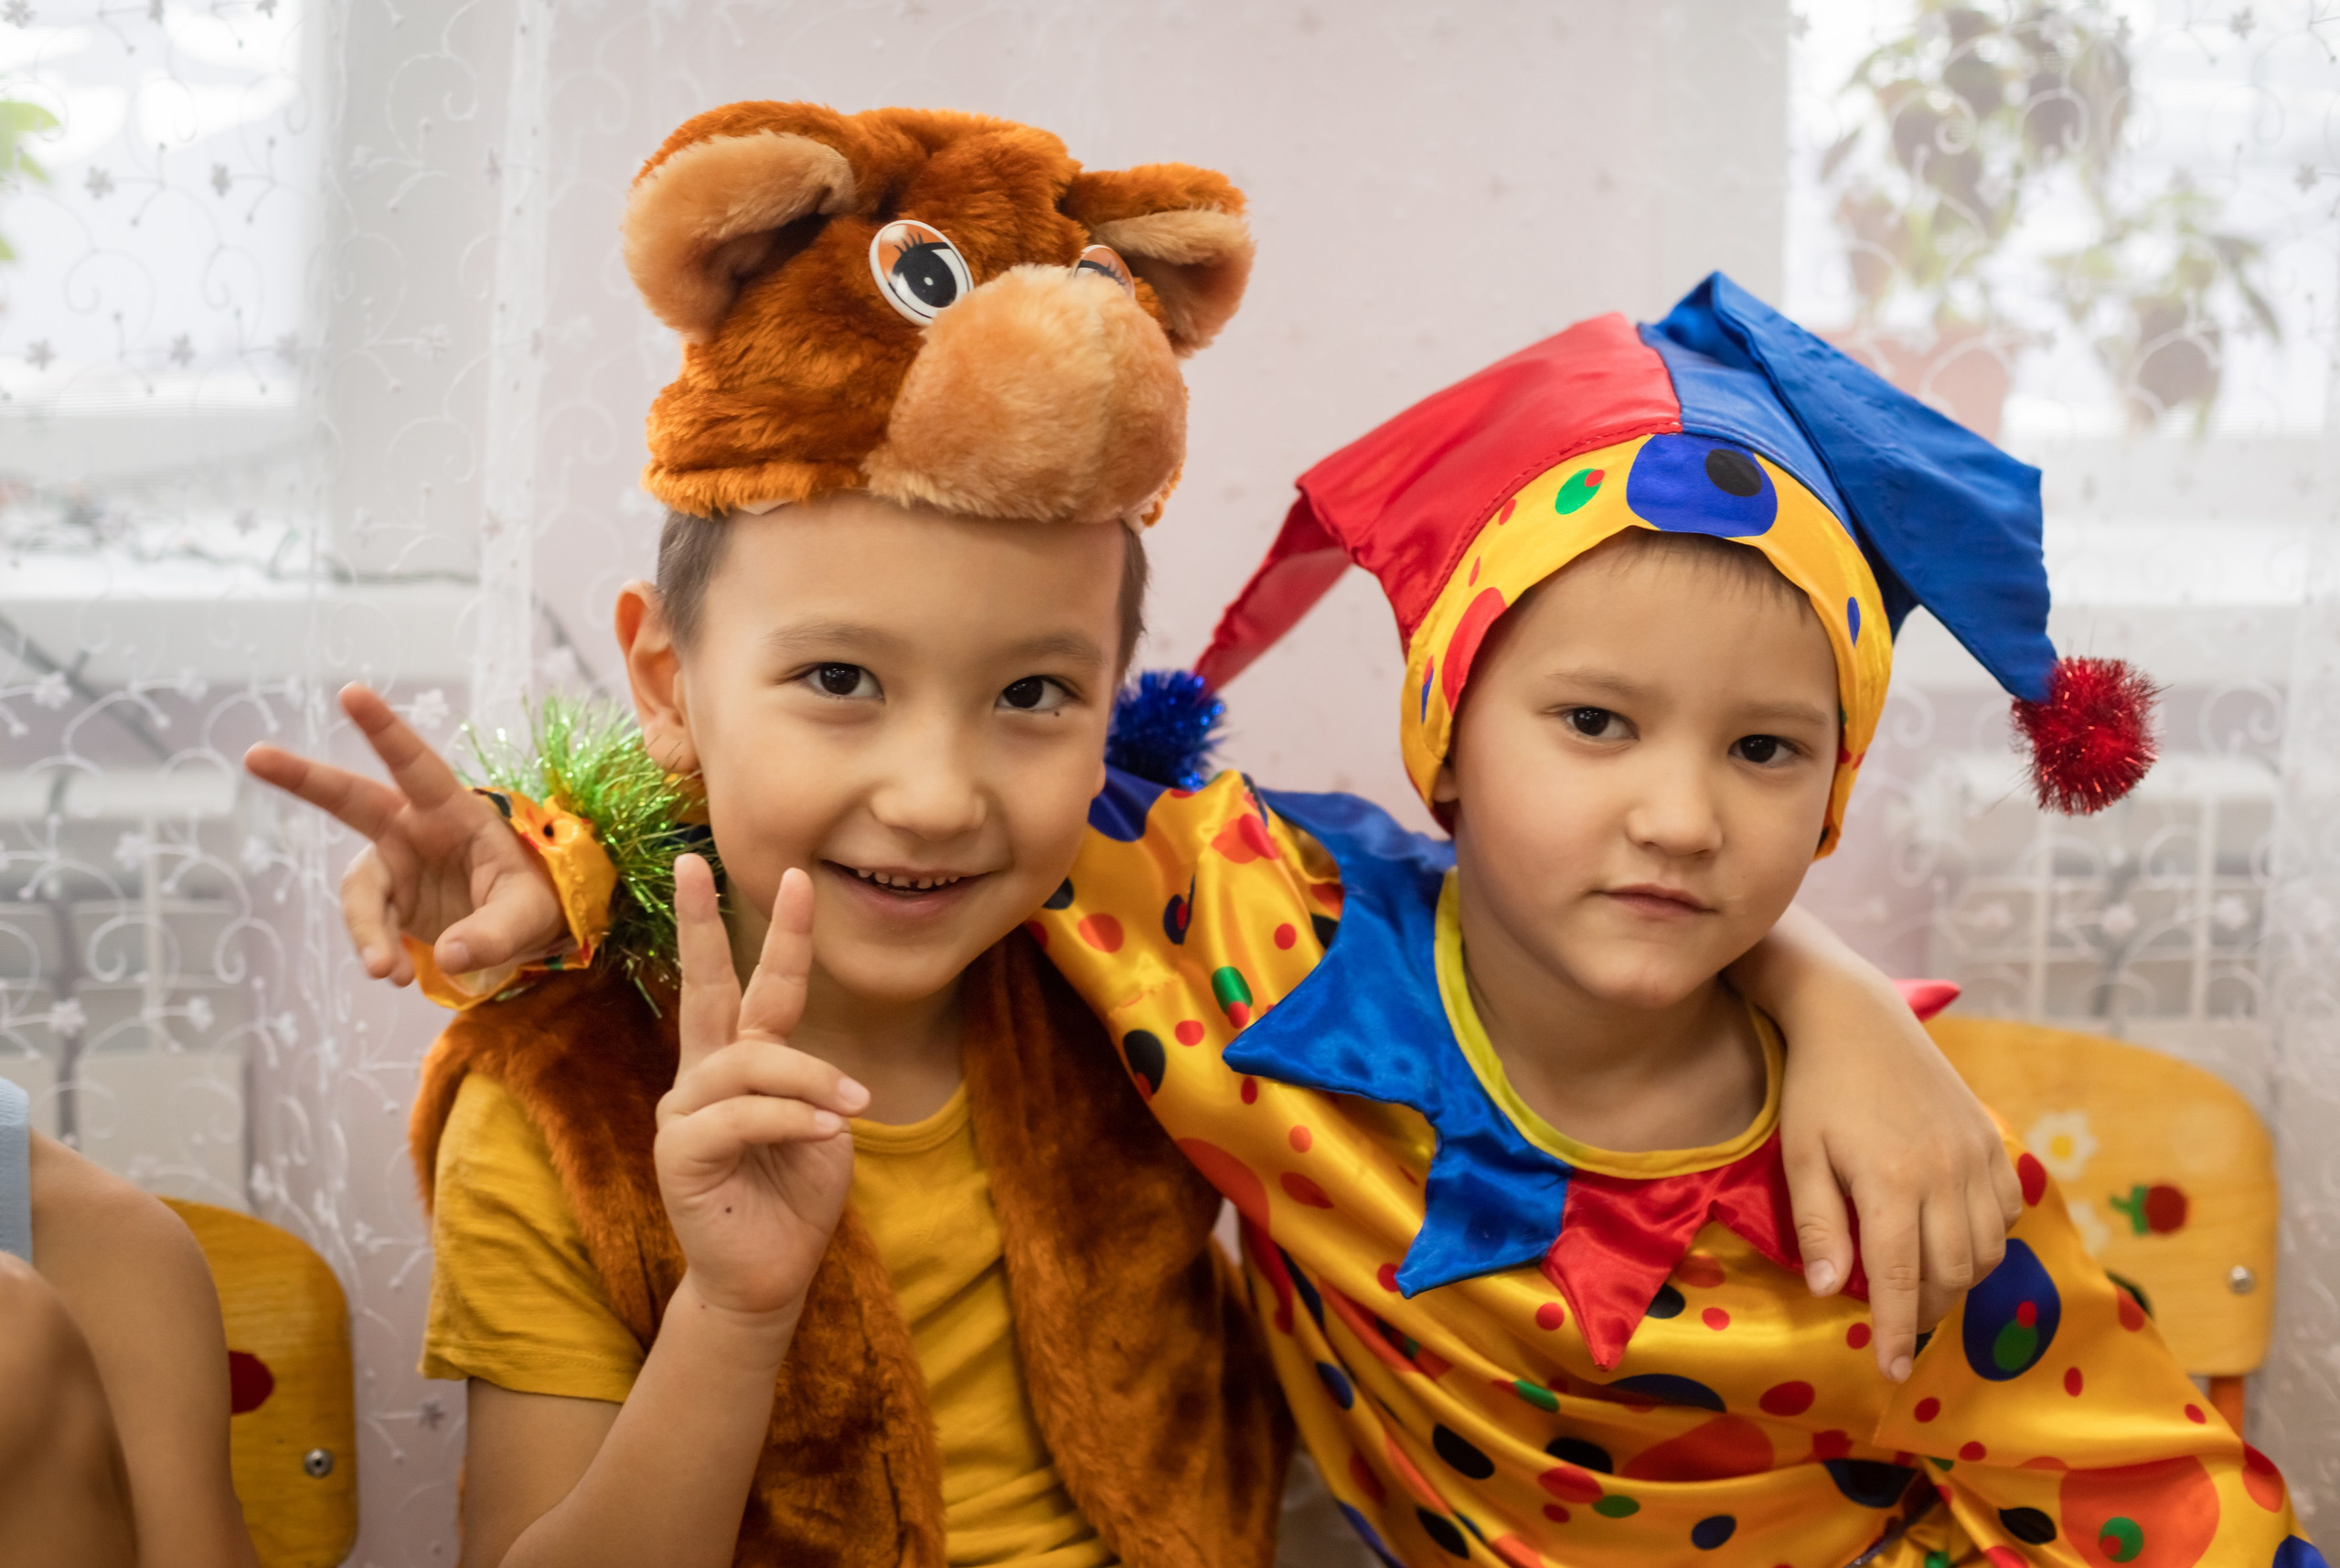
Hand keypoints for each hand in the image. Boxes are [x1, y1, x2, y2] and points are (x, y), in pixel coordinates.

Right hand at [242, 684, 568, 984]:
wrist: (527, 931)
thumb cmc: (535, 901)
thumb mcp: (531, 915)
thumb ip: (495, 934)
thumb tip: (449, 956)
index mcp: (455, 811)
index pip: (417, 765)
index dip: (384, 730)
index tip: (351, 693)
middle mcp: (414, 829)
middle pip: (350, 799)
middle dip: (302, 777)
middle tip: (255, 755)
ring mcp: (394, 865)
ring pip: (360, 893)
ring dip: (368, 931)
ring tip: (389, 972)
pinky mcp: (387, 902)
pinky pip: (369, 926)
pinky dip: (378, 950)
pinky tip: (398, 974)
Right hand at [654, 856, 867, 1323]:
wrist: (767, 1278)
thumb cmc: (794, 1198)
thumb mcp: (821, 1127)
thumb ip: (812, 1086)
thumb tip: (823, 1075)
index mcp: (740, 1062)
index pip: (756, 985)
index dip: (779, 932)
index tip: (800, 874)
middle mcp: (705, 1075)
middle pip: (704, 987)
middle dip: (700, 923)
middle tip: (692, 862)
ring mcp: (686, 1112)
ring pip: (747, 1063)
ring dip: (808, 1079)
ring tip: (851, 1104)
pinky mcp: (681, 1154)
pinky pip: (739, 1115)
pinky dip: (789, 1116)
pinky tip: (826, 1128)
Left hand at [1734, 908, 2021, 1380]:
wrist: (1856, 1016)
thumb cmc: (1816, 1088)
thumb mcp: (1801, 1155)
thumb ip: (1818, 1225)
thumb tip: (1829, 1292)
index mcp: (1890, 1182)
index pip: (1897, 1280)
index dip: (1895, 1332)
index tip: (1891, 1372)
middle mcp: (1944, 1173)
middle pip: (1949, 1274)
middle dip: (1924, 1310)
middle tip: (1897, 1322)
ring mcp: (1976, 1156)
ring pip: (1986, 1251)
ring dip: (1957, 1280)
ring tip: (1921, 1284)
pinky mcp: (1993, 1141)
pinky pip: (2006, 1214)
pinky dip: (1986, 1240)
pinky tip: (1952, 1238)